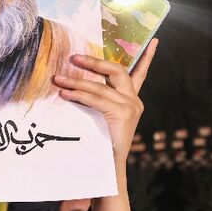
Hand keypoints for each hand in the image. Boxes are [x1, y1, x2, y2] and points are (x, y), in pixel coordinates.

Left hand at [52, 40, 157, 210]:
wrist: (106, 170)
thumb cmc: (97, 144)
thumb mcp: (97, 118)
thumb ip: (93, 101)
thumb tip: (68, 85)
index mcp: (131, 100)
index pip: (141, 74)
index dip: (147, 57)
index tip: (155, 40)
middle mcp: (134, 101)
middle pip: (117, 70)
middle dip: (94, 62)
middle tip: (72, 58)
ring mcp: (130, 107)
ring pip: (100, 86)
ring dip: (75, 81)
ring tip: (56, 79)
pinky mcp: (122, 114)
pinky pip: (96, 98)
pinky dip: (78, 94)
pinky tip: (64, 93)